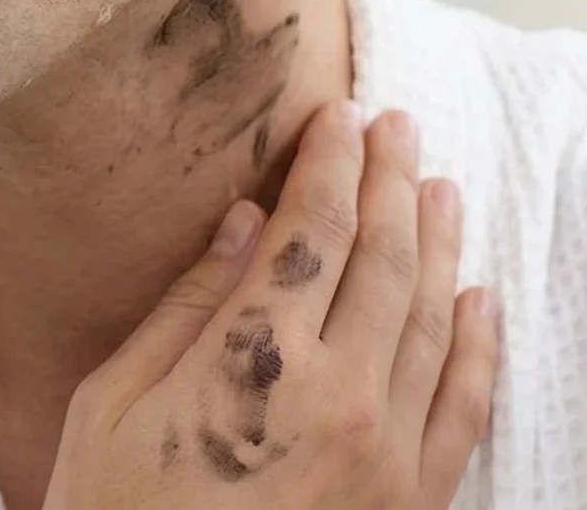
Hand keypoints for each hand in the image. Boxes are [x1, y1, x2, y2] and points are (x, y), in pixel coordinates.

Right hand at [42, 99, 498, 508]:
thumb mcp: (107, 406)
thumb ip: (183, 310)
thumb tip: (241, 224)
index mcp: (253, 363)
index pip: (312, 231)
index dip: (330, 163)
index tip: (340, 115)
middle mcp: (337, 398)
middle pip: (383, 259)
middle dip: (391, 182)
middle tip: (399, 127)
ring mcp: (385, 457)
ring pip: (434, 321)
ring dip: (440, 244)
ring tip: (440, 187)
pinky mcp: (411, 506)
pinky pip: (464, 408)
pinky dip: (479, 346)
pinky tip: (478, 298)